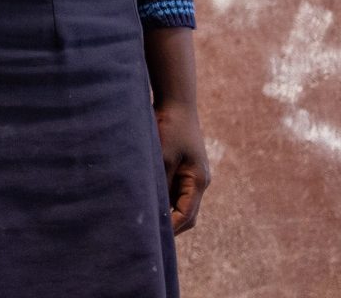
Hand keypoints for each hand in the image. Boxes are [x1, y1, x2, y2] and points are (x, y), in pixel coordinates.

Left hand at [157, 99, 209, 233]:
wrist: (175, 101)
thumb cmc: (170, 127)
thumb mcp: (162, 156)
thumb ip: (159, 183)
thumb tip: (152, 207)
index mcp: (198, 181)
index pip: (187, 215)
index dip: (171, 229)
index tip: (154, 239)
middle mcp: (198, 180)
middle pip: (185, 212)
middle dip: (169, 224)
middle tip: (147, 234)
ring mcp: (191, 173)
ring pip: (177, 200)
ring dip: (164, 209)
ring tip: (142, 218)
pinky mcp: (182, 164)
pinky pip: (172, 187)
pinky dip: (161, 195)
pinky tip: (144, 196)